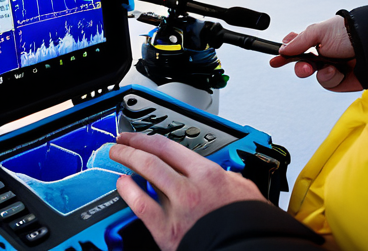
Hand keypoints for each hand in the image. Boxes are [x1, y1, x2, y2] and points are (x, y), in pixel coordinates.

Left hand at [110, 132, 264, 250]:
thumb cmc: (250, 228)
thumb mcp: (245, 192)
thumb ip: (228, 178)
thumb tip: (225, 175)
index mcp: (209, 175)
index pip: (169, 147)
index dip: (147, 138)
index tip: (138, 137)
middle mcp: (190, 187)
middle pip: (153, 156)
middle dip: (132, 144)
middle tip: (121, 141)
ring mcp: (177, 208)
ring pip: (145, 172)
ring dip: (126, 159)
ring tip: (116, 155)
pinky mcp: (167, 231)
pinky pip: (140, 205)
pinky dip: (127, 191)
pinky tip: (122, 184)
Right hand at [269, 15, 359, 91]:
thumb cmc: (349, 32)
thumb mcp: (319, 31)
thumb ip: (299, 41)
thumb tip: (283, 49)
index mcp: (316, 39)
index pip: (295, 46)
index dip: (285, 53)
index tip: (275, 60)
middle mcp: (323, 53)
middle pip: (302, 64)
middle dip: (299, 67)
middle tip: (303, 68)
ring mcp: (332, 66)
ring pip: (314, 76)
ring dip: (318, 73)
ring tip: (327, 67)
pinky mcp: (341, 79)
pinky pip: (327, 83)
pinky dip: (330, 78)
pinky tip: (337, 71)